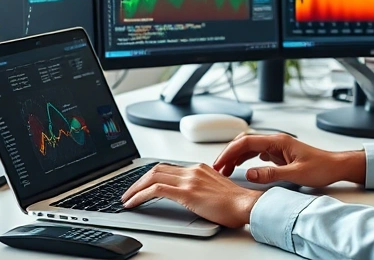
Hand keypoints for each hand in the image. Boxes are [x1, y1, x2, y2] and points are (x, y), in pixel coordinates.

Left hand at [120, 163, 260, 228]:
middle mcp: (192, 170)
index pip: (168, 167)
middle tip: (129, 192)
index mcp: (199, 168)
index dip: (150, 175)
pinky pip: (156, 190)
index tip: (142, 185)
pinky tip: (134, 203)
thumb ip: (200, 188)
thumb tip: (190, 197)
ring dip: (135, 187)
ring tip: (127, 198)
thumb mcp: (215, 190)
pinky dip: (140, 195)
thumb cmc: (236, 203)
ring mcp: (189, 180)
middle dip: (138, 180)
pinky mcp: (187, 192)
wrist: (246, 205)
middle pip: (156, 169)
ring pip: (152, 176)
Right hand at [213, 133, 365, 187]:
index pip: (246, 142)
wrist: (335, 166)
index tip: (219, 164)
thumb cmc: (321, 167)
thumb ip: (272, 174)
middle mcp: (276, 141)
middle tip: (217, 168)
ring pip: (249, 147)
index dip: (229, 152)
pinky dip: (245, 159)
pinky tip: (240, 167)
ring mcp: (277, 147)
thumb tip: (249, 174)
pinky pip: (257, 153)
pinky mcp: (279, 154)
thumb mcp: (296, 174)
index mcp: (278, 141)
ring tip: (224, 170)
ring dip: (236, 157)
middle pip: (245, 142)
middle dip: (229, 153)